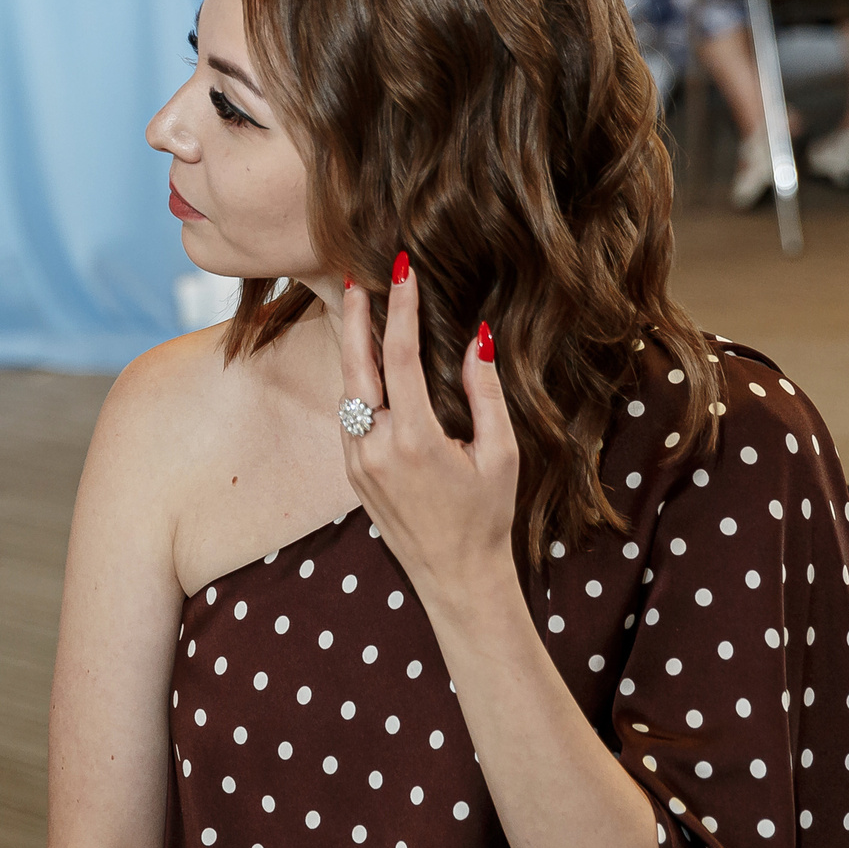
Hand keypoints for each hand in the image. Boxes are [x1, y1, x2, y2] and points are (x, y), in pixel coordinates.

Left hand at [339, 255, 518, 607]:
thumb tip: (477, 338)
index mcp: (413, 441)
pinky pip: (349, 414)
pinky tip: (365, 360)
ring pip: (347, 389)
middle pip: (355, 365)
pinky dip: (356, 381)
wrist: (455, 576)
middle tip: (355, 276)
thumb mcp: (501, 455)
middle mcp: (375, 448)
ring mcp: (357, 461)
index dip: (400, 309)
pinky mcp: (352, 472)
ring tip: (358, 308)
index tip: (403, 272)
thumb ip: (486, 393)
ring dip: (352, 348)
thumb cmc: (487, 516)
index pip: (400, 357)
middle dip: (354, 317)